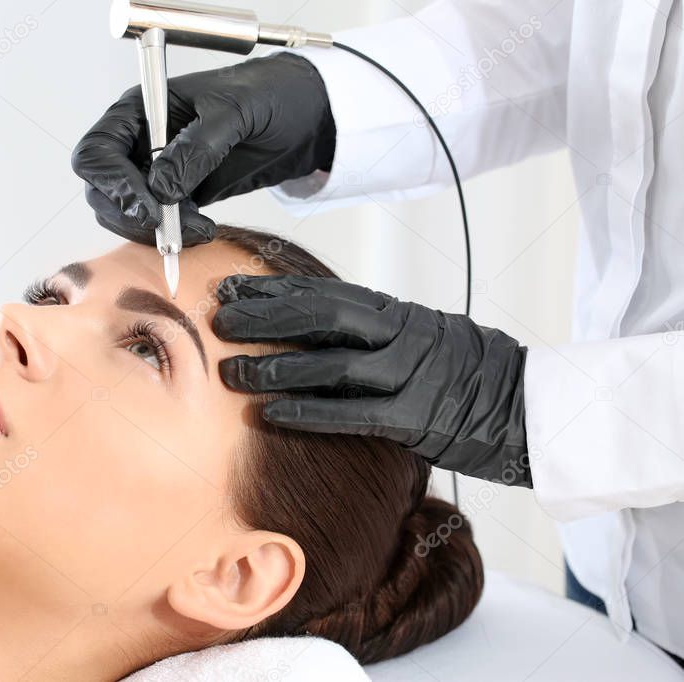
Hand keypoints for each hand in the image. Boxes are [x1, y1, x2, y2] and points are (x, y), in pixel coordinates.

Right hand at [71, 52, 334, 245]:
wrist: (300, 117)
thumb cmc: (267, 96)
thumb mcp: (235, 112)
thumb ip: (197, 147)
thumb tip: (162, 187)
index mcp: (140, 111)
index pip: (97, 152)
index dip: (111, 183)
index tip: (145, 206)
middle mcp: (138, 142)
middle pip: (103, 191)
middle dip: (131, 215)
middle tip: (169, 229)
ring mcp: (155, 172)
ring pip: (127, 215)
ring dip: (155, 231)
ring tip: (199, 229)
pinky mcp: (178, 196)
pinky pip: (159, 225)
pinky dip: (175, 235)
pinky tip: (203, 230)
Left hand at [213, 275, 531, 486]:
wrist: (528, 405)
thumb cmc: (467, 372)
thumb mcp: (420, 336)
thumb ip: (372, 331)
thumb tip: (313, 330)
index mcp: (396, 312)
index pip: (323, 292)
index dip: (271, 290)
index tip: (230, 289)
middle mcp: (400, 334)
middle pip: (320, 316)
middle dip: (265, 316)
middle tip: (219, 320)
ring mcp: (409, 374)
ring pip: (331, 364)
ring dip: (276, 366)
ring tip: (232, 371)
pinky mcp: (417, 416)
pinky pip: (354, 412)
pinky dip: (310, 412)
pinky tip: (272, 414)